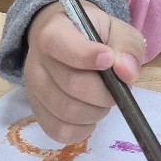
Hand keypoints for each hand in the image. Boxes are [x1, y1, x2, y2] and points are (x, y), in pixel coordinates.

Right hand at [24, 1, 145, 144]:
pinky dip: (82, 129)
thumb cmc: (94, 35)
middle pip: (72, 84)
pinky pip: (59, 130)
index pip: (60, 44)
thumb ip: (127, 46)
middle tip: (116, 89)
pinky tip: (89, 115)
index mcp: (54, 30)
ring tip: (102, 101)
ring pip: (66, 111)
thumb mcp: (117, 29)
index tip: (109, 60)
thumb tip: (126, 72)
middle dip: (104, 92)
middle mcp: (37, 59)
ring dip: (95, 112)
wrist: (65, 41)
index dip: (87, 56)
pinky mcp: (37, 111)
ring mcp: (33, 88)